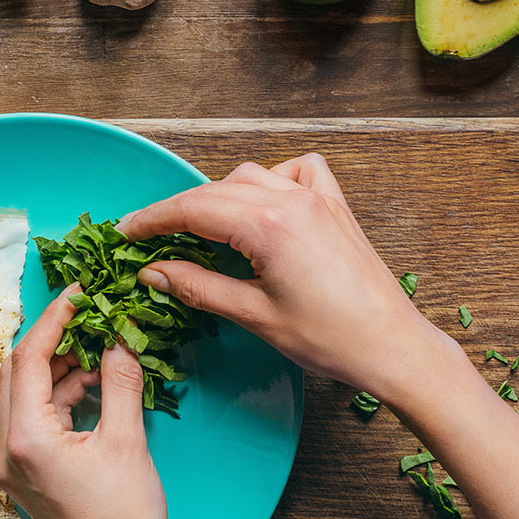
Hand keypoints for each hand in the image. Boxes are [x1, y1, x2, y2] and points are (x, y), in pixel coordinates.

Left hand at [0, 288, 168, 518]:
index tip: (82, 291)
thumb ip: (119, 379)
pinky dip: (59, 393)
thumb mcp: (127, 441)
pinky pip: (34, 416)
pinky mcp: (26, 474)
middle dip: (52, 337)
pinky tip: (93, 382)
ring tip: (100, 346)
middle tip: (90, 314)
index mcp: (26, 439)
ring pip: (24, 392)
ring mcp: (13, 464)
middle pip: (16, 370)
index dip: (55, 317)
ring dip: (57, 365)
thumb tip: (120, 334)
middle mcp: (7, 450)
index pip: (28, 357)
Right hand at [121, 154, 453, 404]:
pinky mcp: (336, 207)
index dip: (153, 219)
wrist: (393, 347)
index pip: (193, 209)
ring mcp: (318, 198)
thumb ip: (198, 287)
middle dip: (178, 210)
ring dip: (220, 196)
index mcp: (269, 225)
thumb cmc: (330, 339)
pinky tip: (264, 204)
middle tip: (148, 236)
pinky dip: (273, 179)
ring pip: (251, 176)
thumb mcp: (254, 316)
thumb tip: (154, 272)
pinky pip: (297, 171)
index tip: (125, 232)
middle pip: (215, 190)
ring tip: (200, 228)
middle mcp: (292, 199)